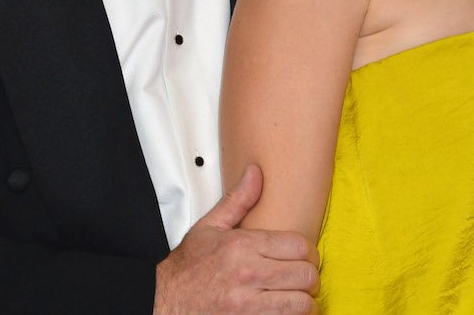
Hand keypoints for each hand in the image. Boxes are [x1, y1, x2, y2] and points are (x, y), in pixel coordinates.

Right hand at [153, 164, 319, 314]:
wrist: (163, 303)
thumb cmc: (187, 269)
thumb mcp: (209, 228)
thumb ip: (238, 200)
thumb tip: (256, 173)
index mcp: (243, 247)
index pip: (300, 246)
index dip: (309, 252)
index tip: (305, 257)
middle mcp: (248, 275)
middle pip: (305, 276)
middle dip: (310, 277)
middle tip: (304, 278)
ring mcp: (248, 306)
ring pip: (301, 304)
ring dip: (305, 302)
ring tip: (299, 297)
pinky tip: (285, 312)